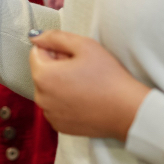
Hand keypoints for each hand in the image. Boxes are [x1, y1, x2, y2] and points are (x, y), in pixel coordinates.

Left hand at [28, 30, 150, 140]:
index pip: (36, 52)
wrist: (128, 111)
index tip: (74, 56)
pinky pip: (55, 106)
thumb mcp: (84, 45)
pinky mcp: (59, 126)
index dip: (55, 50)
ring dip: (60, 84)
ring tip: (84, 85)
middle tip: (82, 70)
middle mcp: (41, 97)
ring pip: (48, 89)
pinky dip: (64, 101)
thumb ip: (55, 37)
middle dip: (57, 67)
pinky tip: (84, 100)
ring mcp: (49, 114)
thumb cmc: (108, 77)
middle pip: (41, 72)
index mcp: (43, 76)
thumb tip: (35, 37)